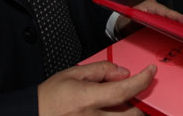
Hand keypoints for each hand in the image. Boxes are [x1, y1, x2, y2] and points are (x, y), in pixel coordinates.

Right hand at [38, 61, 154, 115]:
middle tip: (135, 94)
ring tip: (120, 104)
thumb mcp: (72, 74)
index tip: (150, 72)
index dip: (143, 80)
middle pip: (133, 115)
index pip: (125, 90)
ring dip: (129, 113)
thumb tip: (122, 72)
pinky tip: (110, 111)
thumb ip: (100, 70)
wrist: (32, 115)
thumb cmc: (49, 98)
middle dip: (139, 103)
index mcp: (87, 99)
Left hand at [115, 0, 182, 34]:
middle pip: (171, 15)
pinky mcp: (159, 20)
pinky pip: (168, 24)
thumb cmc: (124, 23)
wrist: (120, 26)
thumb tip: (145, 24)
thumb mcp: (129, 23)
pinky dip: (174, 29)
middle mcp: (156, 8)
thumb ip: (137, 22)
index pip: (166, 11)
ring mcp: (158, 14)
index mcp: (150, 6)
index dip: (176, 17)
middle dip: (180, 21)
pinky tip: (180, 35)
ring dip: (178, 26)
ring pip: (171, 20)